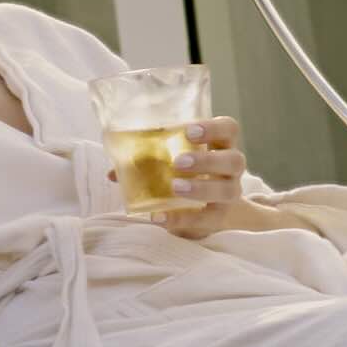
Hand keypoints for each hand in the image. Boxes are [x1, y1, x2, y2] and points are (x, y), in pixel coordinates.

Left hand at [145, 117, 253, 236]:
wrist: (207, 209)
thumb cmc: (187, 176)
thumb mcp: (171, 163)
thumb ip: (147, 162)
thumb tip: (112, 172)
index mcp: (220, 145)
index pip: (229, 129)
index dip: (213, 128)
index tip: (189, 131)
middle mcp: (231, 168)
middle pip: (234, 159)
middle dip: (207, 160)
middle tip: (179, 162)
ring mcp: (230, 193)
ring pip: (228, 189)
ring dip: (201, 188)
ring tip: (175, 188)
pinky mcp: (219, 217)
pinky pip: (206, 219)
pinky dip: (182, 219)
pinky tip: (160, 217)